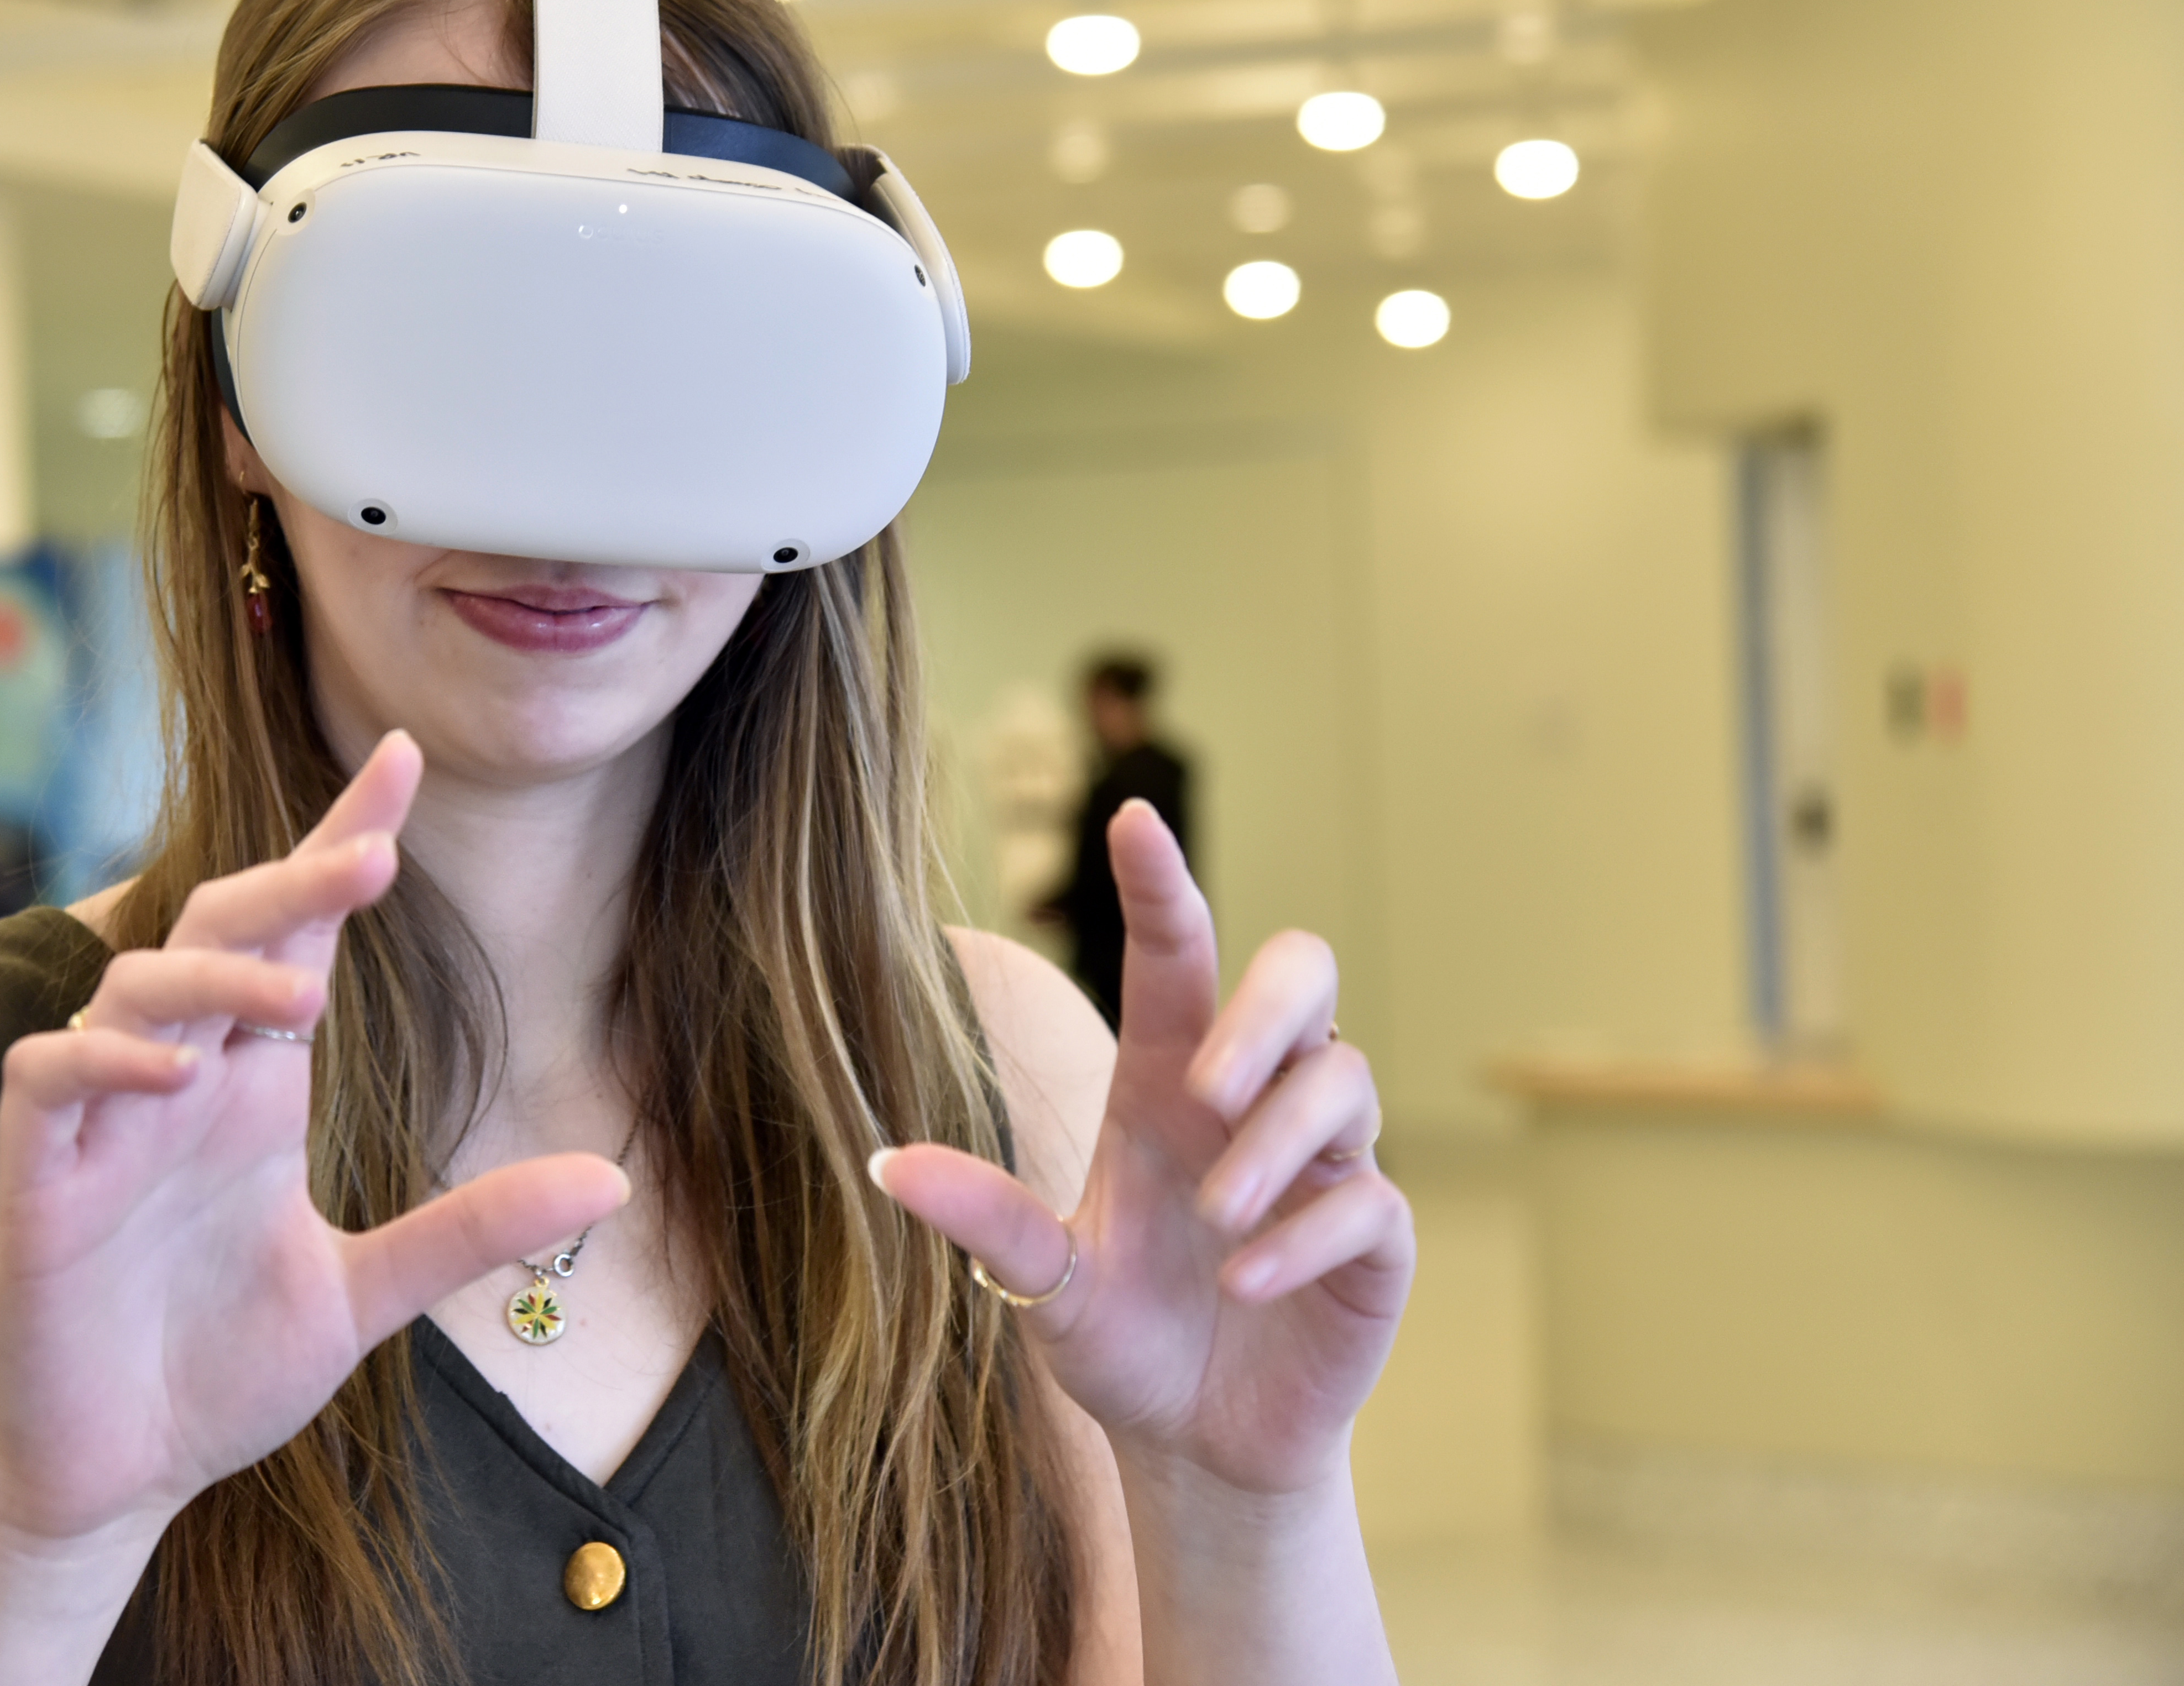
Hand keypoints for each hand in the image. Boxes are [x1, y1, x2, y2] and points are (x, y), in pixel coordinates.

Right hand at [0, 730, 630, 1548]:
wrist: (118, 1475)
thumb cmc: (221, 1374)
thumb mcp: (366, 1299)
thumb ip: (473, 1232)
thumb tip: (612, 1177)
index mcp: (257, 1091)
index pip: (300, 935)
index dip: (342, 842)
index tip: (404, 761)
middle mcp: (184, 1082)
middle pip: (226, 931)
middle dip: (292, 879)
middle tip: (376, 857)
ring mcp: (107, 1124)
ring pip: (137, 983)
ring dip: (216, 977)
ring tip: (303, 999)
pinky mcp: (40, 1180)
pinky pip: (51, 1076)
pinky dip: (105, 1059)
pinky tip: (175, 1073)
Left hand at [872, 802, 1411, 1497]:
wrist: (1195, 1444)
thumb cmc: (1122, 1340)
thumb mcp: (1041, 1286)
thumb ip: (986, 1221)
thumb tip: (887, 1163)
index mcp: (1165, 1086)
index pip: (1175, 956)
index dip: (1158, 885)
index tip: (1131, 816)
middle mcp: (1249, 1104)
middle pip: (1302, 973)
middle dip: (1267, 1006)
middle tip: (1207, 1085)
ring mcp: (1323, 1165)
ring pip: (1345, 1077)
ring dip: (1274, 1142)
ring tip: (1218, 1218)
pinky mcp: (1373, 1239)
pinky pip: (1369, 1199)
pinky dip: (1305, 1234)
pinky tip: (1245, 1280)